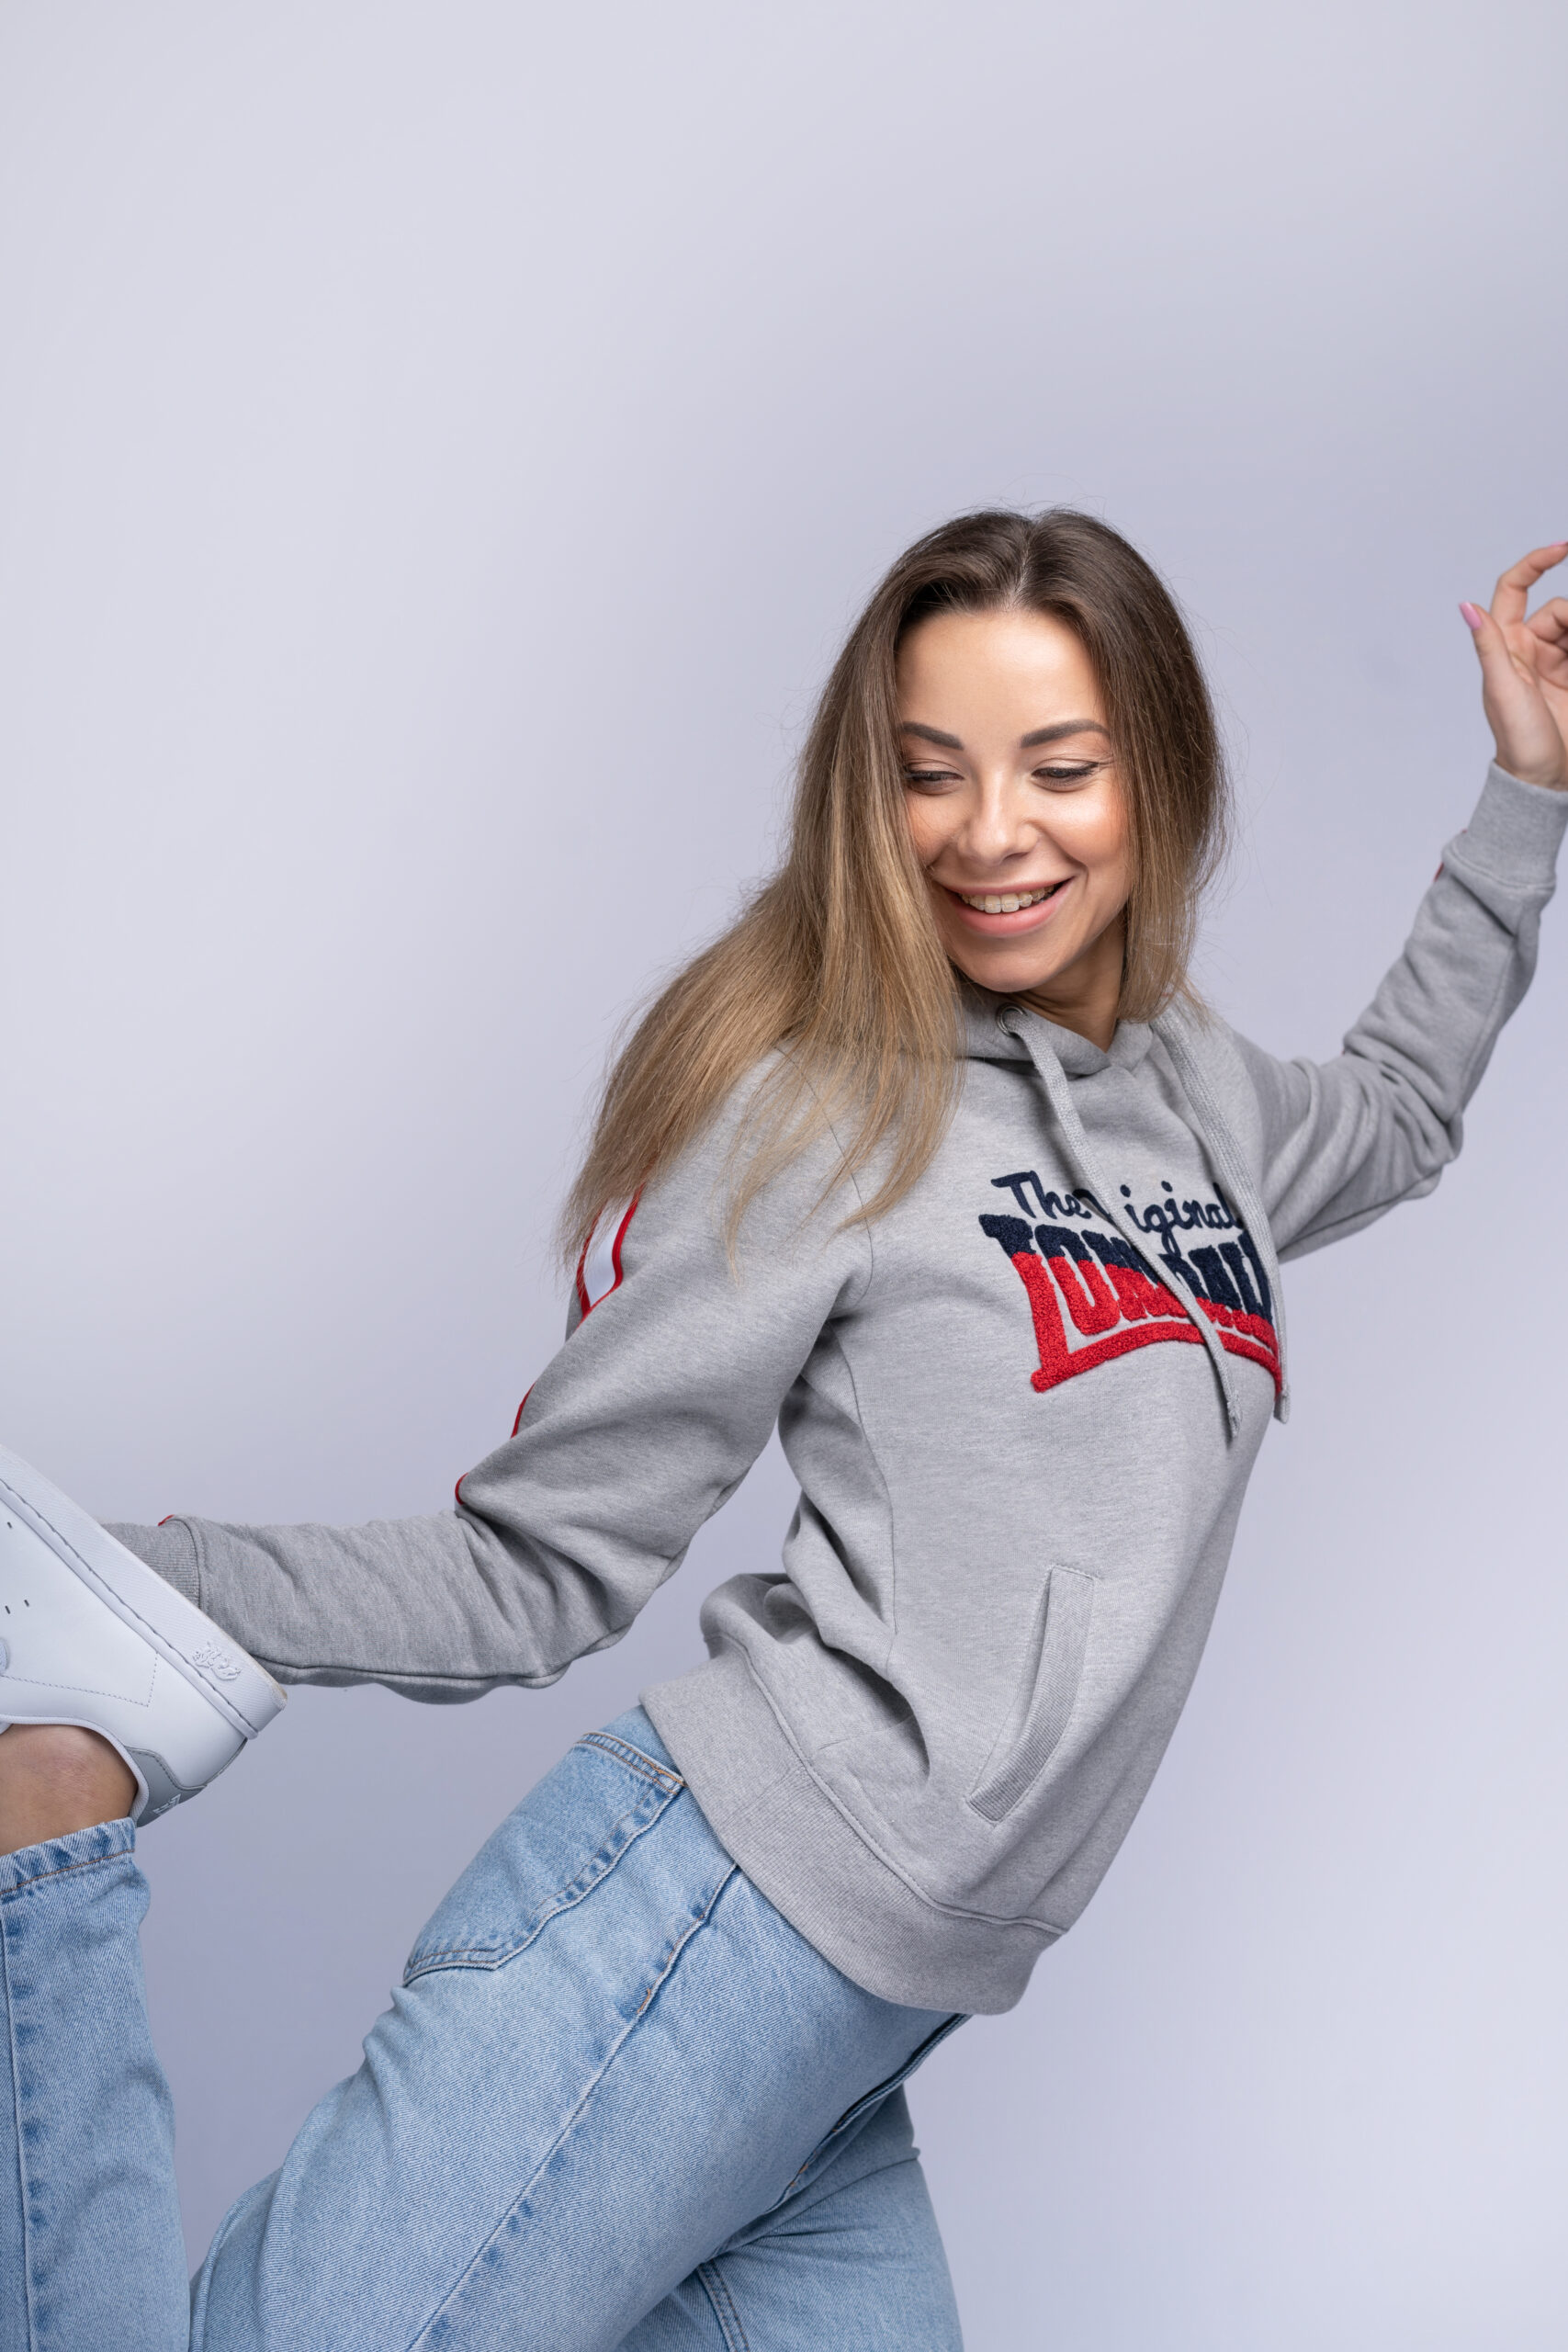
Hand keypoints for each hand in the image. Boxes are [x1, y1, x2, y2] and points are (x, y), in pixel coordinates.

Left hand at [1461, 543, 1567, 790]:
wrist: (1546, 780)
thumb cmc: (1518, 741)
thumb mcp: (1504, 690)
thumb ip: (1490, 646)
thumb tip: (1467, 606)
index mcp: (1506, 645)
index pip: (1516, 589)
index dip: (1536, 563)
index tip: (1564, 548)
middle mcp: (1531, 648)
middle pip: (1560, 609)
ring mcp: (1558, 663)